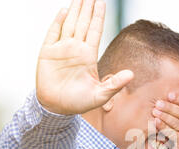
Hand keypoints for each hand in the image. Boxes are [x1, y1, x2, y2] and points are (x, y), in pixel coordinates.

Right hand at [36, 0, 132, 114]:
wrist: (56, 108)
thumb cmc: (78, 102)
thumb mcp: (100, 95)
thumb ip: (115, 84)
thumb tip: (131, 74)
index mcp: (88, 56)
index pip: (95, 31)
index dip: (98, 16)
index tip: (101, 1)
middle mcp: (76, 49)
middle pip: (83, 23)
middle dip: (87, 7)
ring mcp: (61, 49)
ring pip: (70, 24)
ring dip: (75, 10)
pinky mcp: (47, 53)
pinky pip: (53, 33)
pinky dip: (58, 22)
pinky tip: (64, 11)